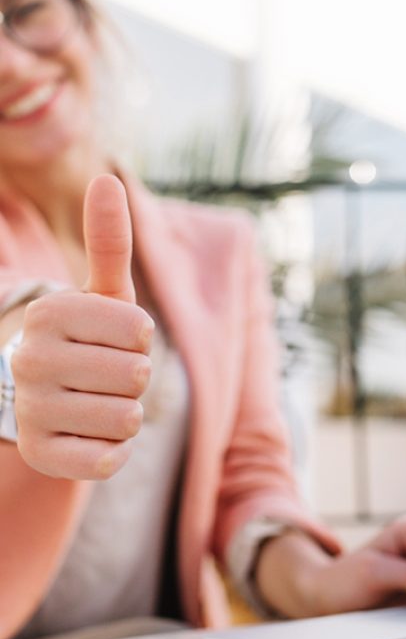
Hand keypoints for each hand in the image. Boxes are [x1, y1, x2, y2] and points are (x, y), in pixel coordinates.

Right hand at [13, 175, 153, 479]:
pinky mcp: (41, 456)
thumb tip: (106, 178)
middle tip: (107, 373)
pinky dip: (114, 449)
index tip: (118, 337)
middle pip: (137, 375)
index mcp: (49, 313)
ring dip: (127, 413)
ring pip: (127, 418)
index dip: (142, 337)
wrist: (44, 395)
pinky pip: (109, 459)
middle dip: (136, 376)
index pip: (139, 330)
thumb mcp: (101, 293)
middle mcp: (30, 359)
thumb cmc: (88, 337)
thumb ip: (108, 242)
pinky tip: (91, 434)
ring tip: (100, 401)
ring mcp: (31, 410)